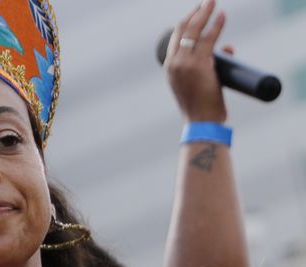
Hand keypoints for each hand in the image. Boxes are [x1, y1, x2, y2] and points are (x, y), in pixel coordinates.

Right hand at [165, 0, 229, 122]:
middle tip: (207, 1)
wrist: (201, 123)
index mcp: (170, 67)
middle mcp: (174, 63)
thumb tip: (229, 48)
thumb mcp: (201, 83)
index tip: (197, 12)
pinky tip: (222, 16)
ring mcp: (185, 64)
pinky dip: (216, 25)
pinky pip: (208, 40)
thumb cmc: (202, 106)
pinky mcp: (199, 65)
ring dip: (205, 13)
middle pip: (182, 30)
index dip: (186, 21)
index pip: (176, 37)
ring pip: (194, 31)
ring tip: (213, 2)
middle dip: (195, 12)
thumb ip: (211, 64)